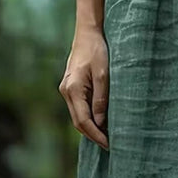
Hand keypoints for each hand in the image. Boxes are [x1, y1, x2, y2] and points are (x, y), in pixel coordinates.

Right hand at [59, 26, 108, 149]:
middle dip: (94, 135)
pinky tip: (101, 122)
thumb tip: (100, 123)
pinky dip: (89, 118)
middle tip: (111, 145)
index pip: (83, 121)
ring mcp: (66, 90)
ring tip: (108, 136)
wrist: (87, 33)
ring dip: (91, 128)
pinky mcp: (71, 87)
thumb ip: (101, 100)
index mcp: (72, 89)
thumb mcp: (103, 75)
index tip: (110, 144)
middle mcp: (66, 91)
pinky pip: (79, 108)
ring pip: (78, 116)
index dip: (96, 135)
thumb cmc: (97, 50)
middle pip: (78, 122)